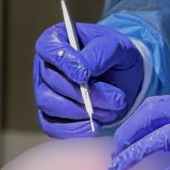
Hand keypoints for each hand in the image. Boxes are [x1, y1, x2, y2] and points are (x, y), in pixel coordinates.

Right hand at [33, 22, 144, 136]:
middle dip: (84, 94)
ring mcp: (45, 92)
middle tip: (116, 99)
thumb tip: (84, 72)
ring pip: (51, 105)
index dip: (64, 62)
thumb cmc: (115, 55)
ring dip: (82, 112)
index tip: (85, 75)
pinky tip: (96, 126)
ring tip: (112, 111)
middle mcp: (45, 66)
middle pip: (53, 81)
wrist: (123, 77)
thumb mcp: (115, 46)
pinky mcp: (51, 116)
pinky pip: (53, 127)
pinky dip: (75, 130)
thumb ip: (99, 53)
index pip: (49, 48)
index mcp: (56, 39)